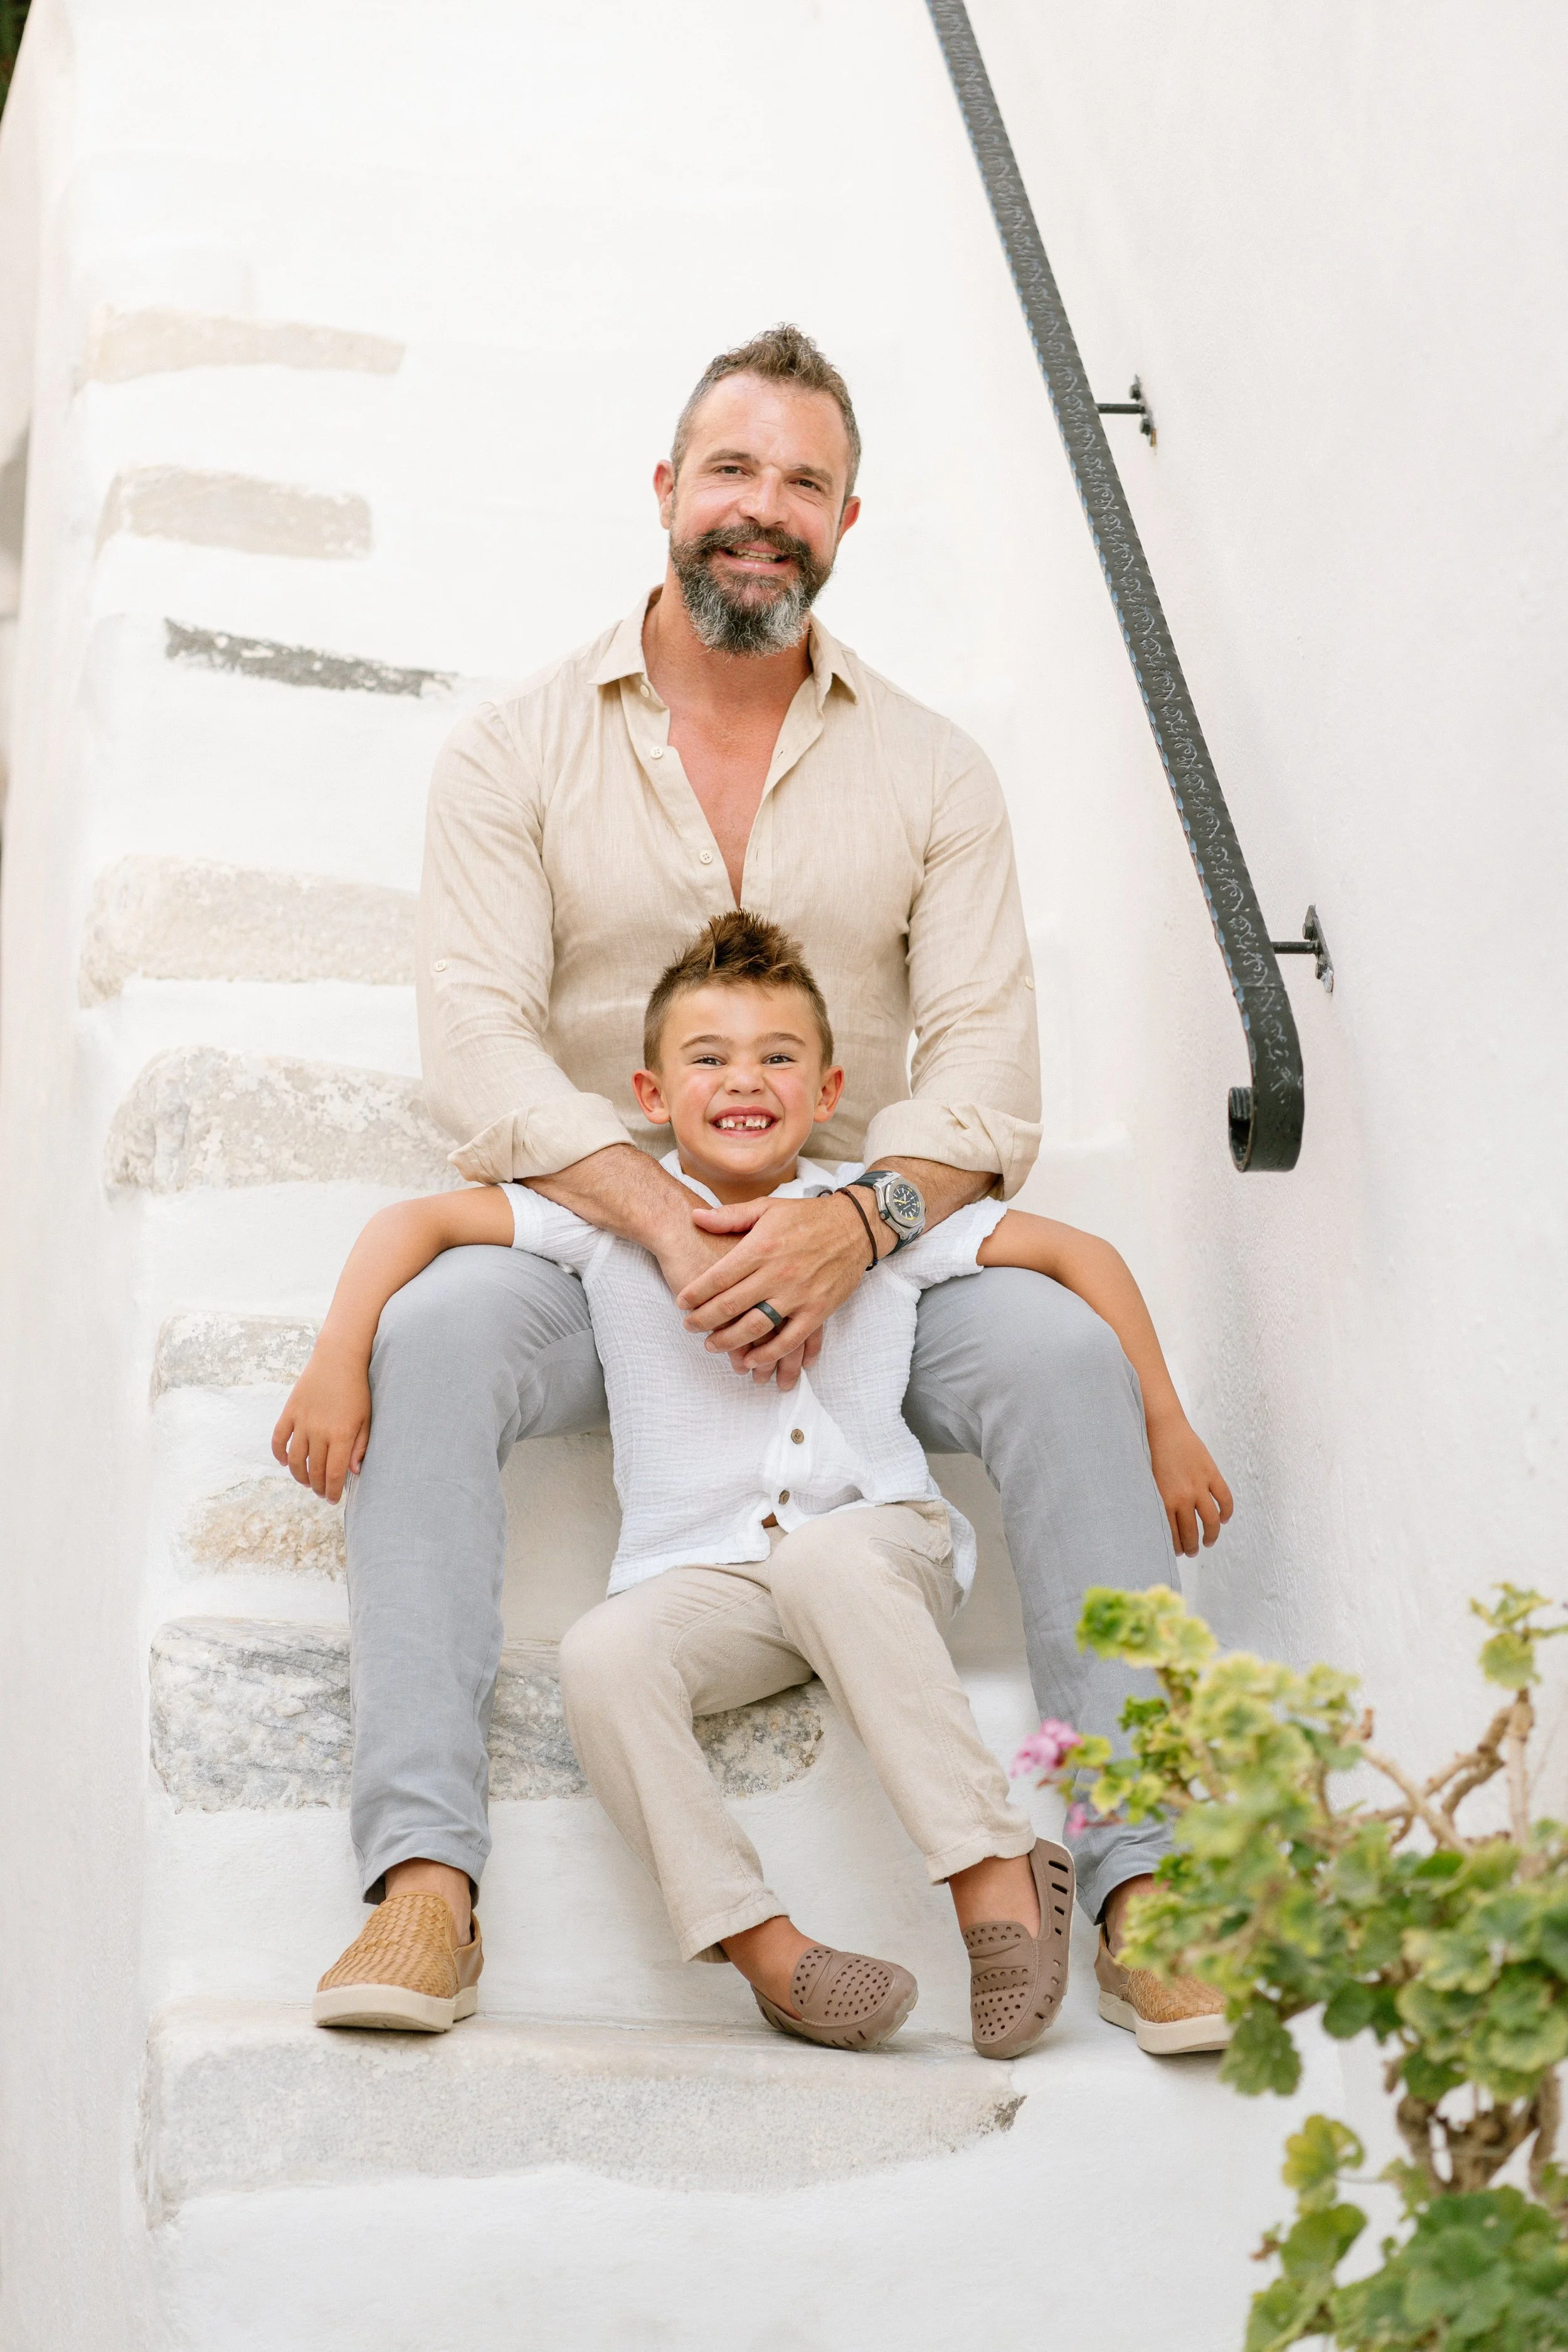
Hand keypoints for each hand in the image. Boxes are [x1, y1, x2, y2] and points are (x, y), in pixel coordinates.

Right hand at [271, 1345, 371, 1502]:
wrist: (338, 1358)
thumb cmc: (357, 1390)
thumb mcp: (366, 1418)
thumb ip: (360, 1446)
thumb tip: (354, 1472)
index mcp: (341, 1435)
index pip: (334, 1474)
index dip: (333, 1491)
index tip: (333, 1499)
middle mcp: (319, 1431)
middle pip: (314, 1470)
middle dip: (318, 1487)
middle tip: (322, 1493)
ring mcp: (302, 1422)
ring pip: (295, 1460)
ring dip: (299, 1476)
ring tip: (307, 1482)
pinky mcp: (289, 1411)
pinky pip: (278, 1439)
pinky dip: (279, 1454)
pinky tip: (286, 1462)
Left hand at [676, 1193, 869, 1381]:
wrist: (854, 1226)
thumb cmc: (807, 1216)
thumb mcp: (767, 1207)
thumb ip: (729, 1216)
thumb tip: (695, 1218)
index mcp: (761, 1246)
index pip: (718, 1277)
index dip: (695, 1293)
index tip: (681, 1303)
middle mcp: (777, 1272)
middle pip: (731, 1305)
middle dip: (704, 1320)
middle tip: (689, 1326)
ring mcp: (799, 1294)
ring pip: (756, 1327)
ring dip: (729, 1341)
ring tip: (711, 1345)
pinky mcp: (818, 1310)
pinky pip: (789, 1340)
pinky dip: (768, 1354)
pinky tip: (750, 1360)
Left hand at [1147, 1409, 1233, 1556]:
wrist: (1160, 1425)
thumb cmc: (1147, 1452)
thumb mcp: (1145, 1482)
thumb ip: (1154, 1502)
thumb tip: (1159, 1523)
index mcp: (1163, 1501)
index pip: (1172, 1535)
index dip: (1176, 1547)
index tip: (1177, 1552)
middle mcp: (1182, 1497)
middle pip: (1192, 1532)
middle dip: (1192, 1547)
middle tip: (1191, 1552)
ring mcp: (1199, 1486)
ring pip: (1211, 1521)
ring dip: (1211, 1535)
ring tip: (1208, 1541)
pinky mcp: (1211, 1473)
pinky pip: (1224, 1499)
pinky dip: (1227, 1512)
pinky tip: (1224, 1519)